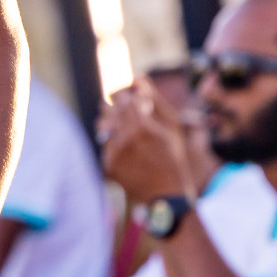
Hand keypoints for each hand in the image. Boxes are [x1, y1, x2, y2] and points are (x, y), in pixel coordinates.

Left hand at [102, 78, 194, 204]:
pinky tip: (123, 148)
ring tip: (118, 124)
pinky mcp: (108, 164)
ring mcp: (115, 152)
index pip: (123, 98)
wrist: (166, 195)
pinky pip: (105, 144)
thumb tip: (139, 82)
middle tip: (118, 105)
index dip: (124, 94)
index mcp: (142, 126)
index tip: (126, 95)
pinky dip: (111, 142)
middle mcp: (125, 138)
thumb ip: (154, 106)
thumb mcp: (170, 130)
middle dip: (114, 105)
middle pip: (108, 109)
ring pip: (102, 125)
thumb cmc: (173, 159)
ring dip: (109, 122)